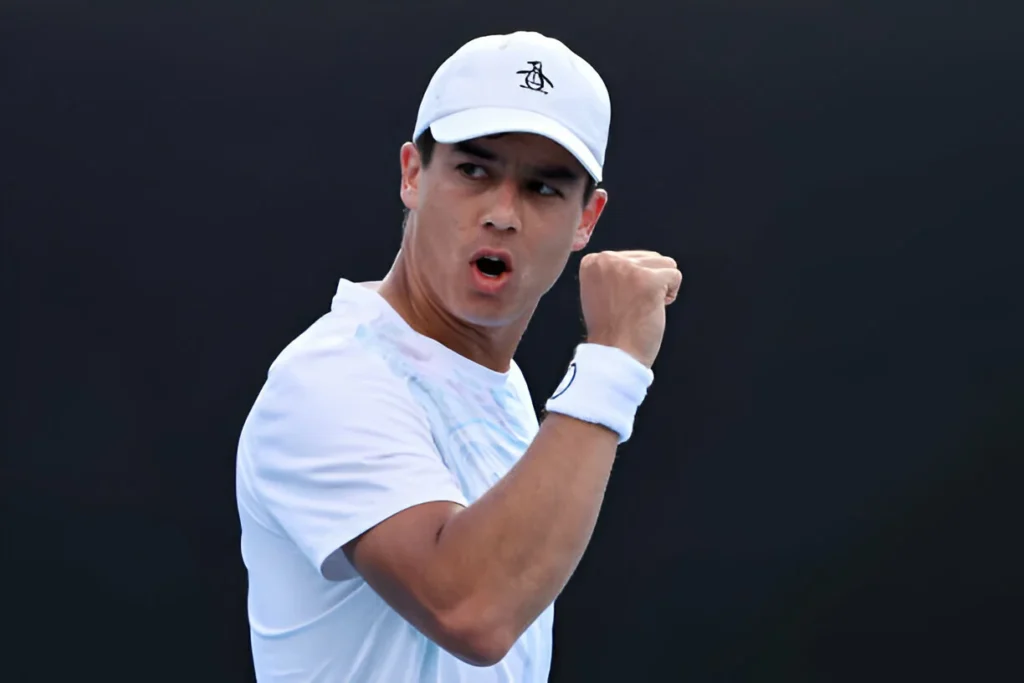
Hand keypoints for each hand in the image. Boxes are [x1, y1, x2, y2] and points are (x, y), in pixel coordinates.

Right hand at [579, 250, 682, 367]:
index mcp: (593, 261)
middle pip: (650, 257)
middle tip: (633, 307)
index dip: (634, 281)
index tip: (622, 301)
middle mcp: (608, 260)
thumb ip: (614, 272)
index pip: (631, 257)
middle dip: (650, 282)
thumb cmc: (611, 329)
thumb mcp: (600, 291)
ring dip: (662, 286)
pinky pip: (675, 275)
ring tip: (644, 306)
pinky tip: (655, 308)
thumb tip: (639, 261)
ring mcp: (629, 269)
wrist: (614, 353)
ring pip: (665, 263)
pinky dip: (671, 294)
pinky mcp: (650, 280)